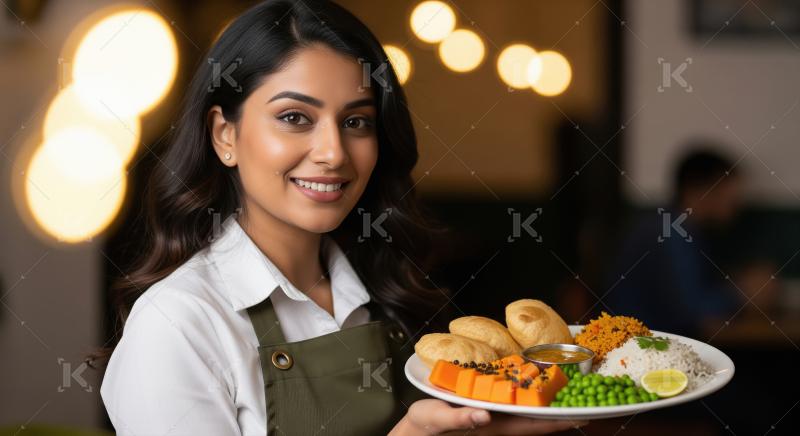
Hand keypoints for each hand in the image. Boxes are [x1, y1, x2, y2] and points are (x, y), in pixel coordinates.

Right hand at [390, 399, 587, 434]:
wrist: (412, 432)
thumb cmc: (424, 428)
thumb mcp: (437, 419)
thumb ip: (461, 419)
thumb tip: (485, 416)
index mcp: (492, 427)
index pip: (533, 426)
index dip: (558, 421)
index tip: (583, 415)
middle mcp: (497, 422)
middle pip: (537, 418)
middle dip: (560, 409)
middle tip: (586, 395)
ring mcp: (492, 416)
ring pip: (526, 410)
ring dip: (546, 400)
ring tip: (567, 386)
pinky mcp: (483, 408)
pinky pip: (511, 401)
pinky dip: (526, 393)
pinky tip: (532, 381)